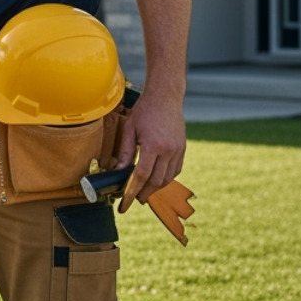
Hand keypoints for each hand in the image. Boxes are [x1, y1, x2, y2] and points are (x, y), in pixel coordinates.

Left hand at [114, 89, 185, 212]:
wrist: (166, 97)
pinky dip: (166, 178)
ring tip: (144, 191)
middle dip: (145, 193)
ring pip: (168, 178)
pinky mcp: (182, 149)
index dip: (132, 192)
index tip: (125, 204)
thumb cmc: (144, 111)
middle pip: (156, 181)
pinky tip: (157, 180)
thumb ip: (125, 152)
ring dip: (156, 188)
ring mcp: (178, 150)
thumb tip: (118, 172)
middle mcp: (168, 150)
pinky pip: (176, 170)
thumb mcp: (129, 129)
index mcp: (153, 145)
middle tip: (134, 198)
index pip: (142, 176)